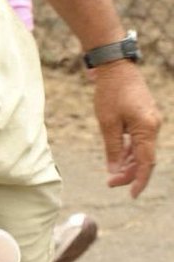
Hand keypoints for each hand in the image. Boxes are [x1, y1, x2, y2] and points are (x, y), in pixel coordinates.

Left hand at [91, 61, 159, 196]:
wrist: (115, 66)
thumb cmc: (109, 92)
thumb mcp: (107, 123)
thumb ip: (112, 148)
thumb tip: (114, 171)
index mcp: (147, 129)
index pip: (145, 163)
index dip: (138, 180)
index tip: (131, 194)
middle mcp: (154, 126)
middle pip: (144, 158)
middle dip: (129, 173)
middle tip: (110, 183)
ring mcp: (151, 121)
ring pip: (142, 150)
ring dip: (128, 162)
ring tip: (112, 174)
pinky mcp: (145, 117)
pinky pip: (139, 139)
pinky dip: (129, 150)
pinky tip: (118, 158)